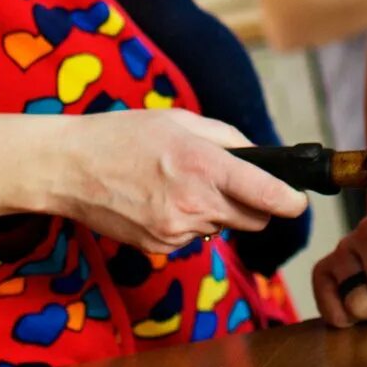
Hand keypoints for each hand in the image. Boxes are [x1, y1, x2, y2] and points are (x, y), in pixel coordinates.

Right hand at [59, 110, 305, 253]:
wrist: (68, 168)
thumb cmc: (123, 136)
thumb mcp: (180, 119)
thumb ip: (226, 137)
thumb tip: (257, 156)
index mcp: (203, 165)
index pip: (264, 194)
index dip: (289, 201)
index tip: (298, 202)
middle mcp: (193, 203)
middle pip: (252, 220)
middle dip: (255, 205)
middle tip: (235, 184)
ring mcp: (175, 230)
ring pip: (221, 228)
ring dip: (217, 212)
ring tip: (182, 185)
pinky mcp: (159, 247)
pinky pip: (193, 238)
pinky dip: (189, 222)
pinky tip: (162, 201)